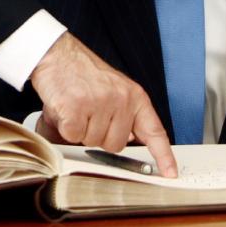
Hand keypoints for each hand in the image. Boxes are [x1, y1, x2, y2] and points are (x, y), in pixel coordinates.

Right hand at [29, 32, 177, 177]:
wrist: (56, 53)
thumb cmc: (81, 73)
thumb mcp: (112, 90)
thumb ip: (123, 116)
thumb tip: (128, 141)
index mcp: (134, 96)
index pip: (154, 131)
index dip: (163, 155)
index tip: (169, 172)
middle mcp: (121, 99)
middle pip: (115, 145)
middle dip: (99, 136)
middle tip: (88, 114)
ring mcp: (99, 104)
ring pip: (93, 142)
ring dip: (80, 131)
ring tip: (76, 107)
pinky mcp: (76, 109)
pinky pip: (73, 136)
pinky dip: (65, 128)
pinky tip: (65, 109)